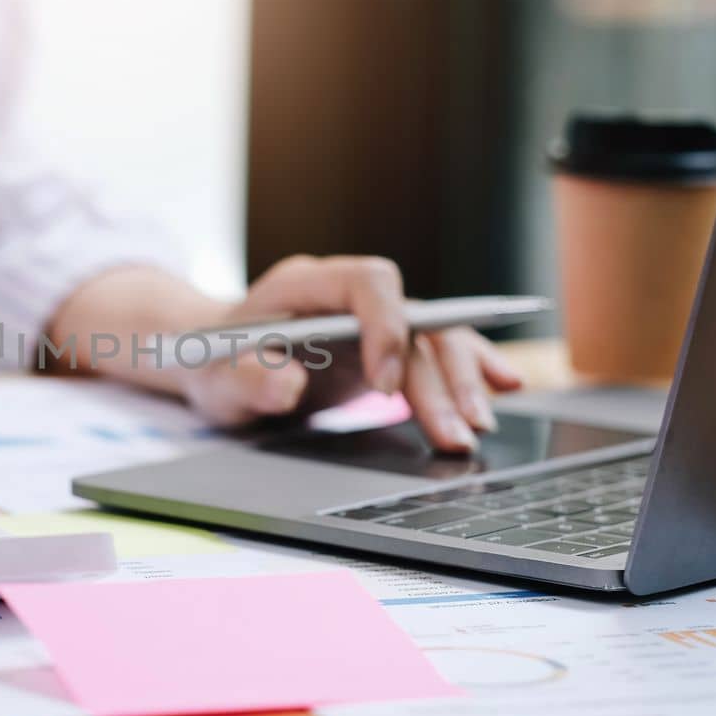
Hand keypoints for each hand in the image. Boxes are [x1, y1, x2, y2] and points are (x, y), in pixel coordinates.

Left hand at [179, 255, 521, 450]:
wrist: (214, 360)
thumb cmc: (212, 363)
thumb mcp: (214, 377)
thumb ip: (244, 378)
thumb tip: (285, 384)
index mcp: (307, 284)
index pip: (369, 284)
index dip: (387, 328)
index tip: (384, 385)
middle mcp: (348, 295)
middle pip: (415, 319)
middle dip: (439, 376)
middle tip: (456, 431)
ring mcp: (371, 321)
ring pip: (435, 339)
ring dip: (462, 382)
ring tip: (477, 428)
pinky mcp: (385, 348)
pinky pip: (435, 352)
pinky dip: (470, 370)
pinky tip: (504, 389)